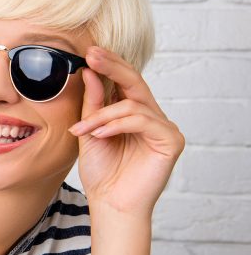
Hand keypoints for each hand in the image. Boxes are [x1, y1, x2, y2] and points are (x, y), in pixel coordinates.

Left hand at [68, 46, 185, 216]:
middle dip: (112, 67)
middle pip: (135, 82)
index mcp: (132, 112)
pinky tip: (100, 135)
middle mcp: (150, 116)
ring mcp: (163, 127)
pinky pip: (142, 121)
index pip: (123, 81)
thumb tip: (90, 71)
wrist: (109, 203)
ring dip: (102, 114)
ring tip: (83, 129)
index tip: (89, 51)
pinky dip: (118, 125)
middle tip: (92, 55)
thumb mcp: (90, 131)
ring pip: (133, 104)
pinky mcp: (171, 140)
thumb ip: (93, 103)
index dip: (109, 64)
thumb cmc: (101, 172)